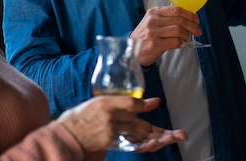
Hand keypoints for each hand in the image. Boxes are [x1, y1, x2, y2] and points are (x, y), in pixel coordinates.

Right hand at [58, 96, 187, 152]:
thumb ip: (124, 101)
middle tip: (181, 133)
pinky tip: (158, 143)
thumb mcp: (101, 102)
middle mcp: (110, 117)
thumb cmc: (81, 116)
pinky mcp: (111, 142)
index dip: (144, 104)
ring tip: (176, 138)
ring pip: (140, 135)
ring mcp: (111, 132)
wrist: (65, 135)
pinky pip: (132, 144)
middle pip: (141, 124)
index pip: (131, 103)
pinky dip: (146, 144)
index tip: (155, 103)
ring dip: (160, 138)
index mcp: (106, 103)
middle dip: (162, 130)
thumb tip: (150, 101)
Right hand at [131, 6, 201, 65]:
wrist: (131, 50)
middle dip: (192, 26)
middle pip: (180, 20)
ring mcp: (153, 32)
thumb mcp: (152, 22)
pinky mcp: (155, 44)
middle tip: (198, 31)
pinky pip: (175, 41)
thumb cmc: (145, 37)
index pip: (176, 9)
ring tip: (186, 38)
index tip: (196, 19)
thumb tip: (187, 16)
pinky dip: (180, 43)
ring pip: (179, 30)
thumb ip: (166, 17)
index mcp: (154, 12)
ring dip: (186, 35)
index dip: (189, 14)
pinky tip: (179, 43)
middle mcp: (153, 20)